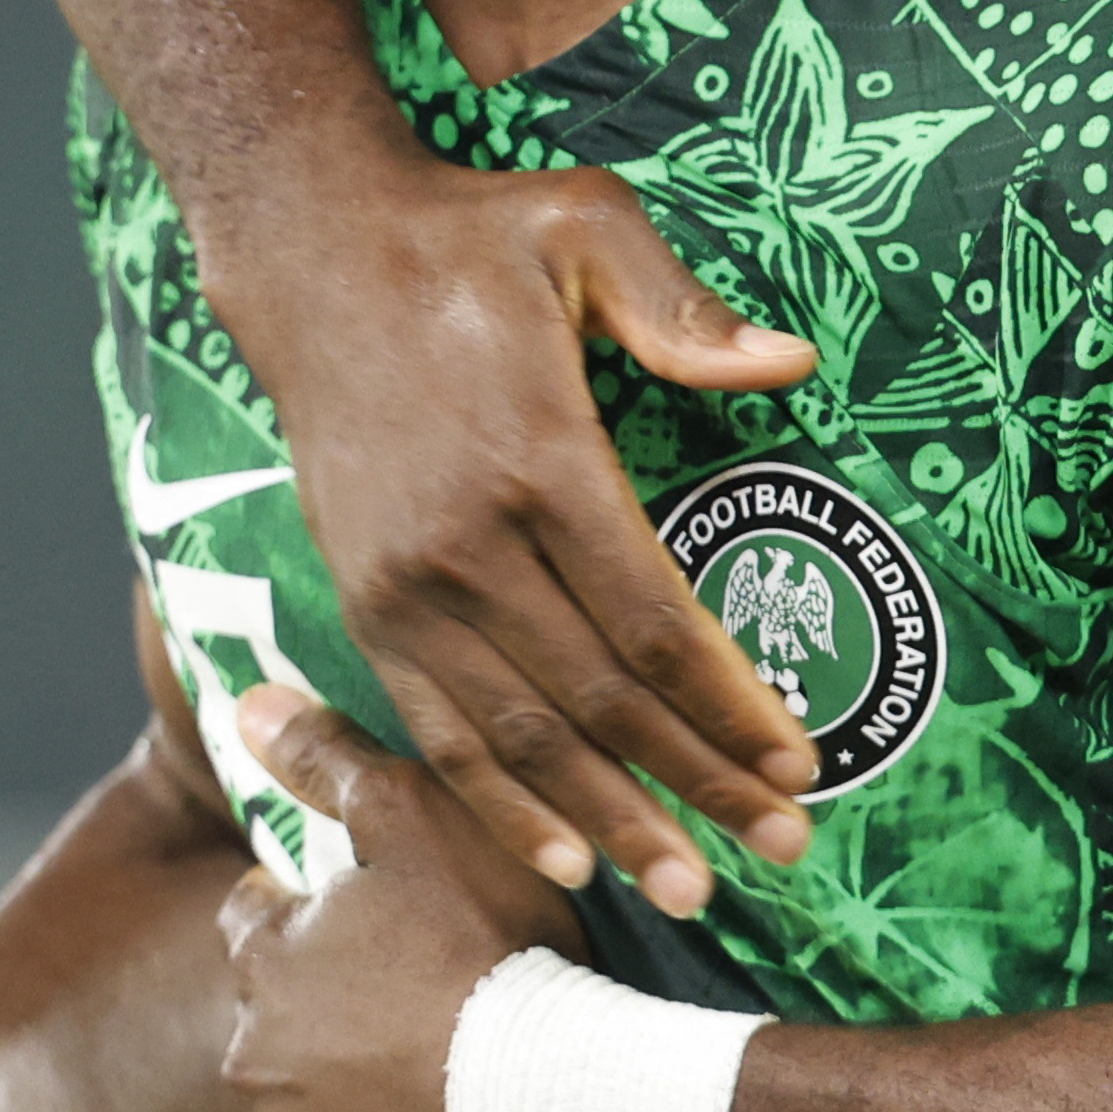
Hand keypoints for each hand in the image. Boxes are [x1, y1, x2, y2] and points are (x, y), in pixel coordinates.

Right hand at [215, 157, 822, 917]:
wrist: (309, 255)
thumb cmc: (466, 239)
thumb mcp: (585, 225)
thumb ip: (682, 309)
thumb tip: (792, 359)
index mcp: (538, 459)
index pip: (653, 619)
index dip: (730, 703)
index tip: (802, 760)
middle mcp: (467, 544)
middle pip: (601, 698)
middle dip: (700, 783)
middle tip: (788, 847)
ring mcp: (405, 587)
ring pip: (524, 737)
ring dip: (614, 819)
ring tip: (693, 886)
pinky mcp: (365, 605)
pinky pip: (438, 730)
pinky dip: (499, 805)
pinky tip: (565, 857)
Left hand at [220, 694, 574, 1111]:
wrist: (556, 1100)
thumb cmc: (491, 951)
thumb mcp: (421, 824)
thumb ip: (334, 761)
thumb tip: (246, 701)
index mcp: (269, 959)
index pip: (258, 920)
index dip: (313, 915)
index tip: (375, 922)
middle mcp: (252, 1055)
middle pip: (278, 1019)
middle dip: (329, 1009)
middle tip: (418, 1004)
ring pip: (301, 1108)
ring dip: (345, 1093)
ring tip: (432, 1078)